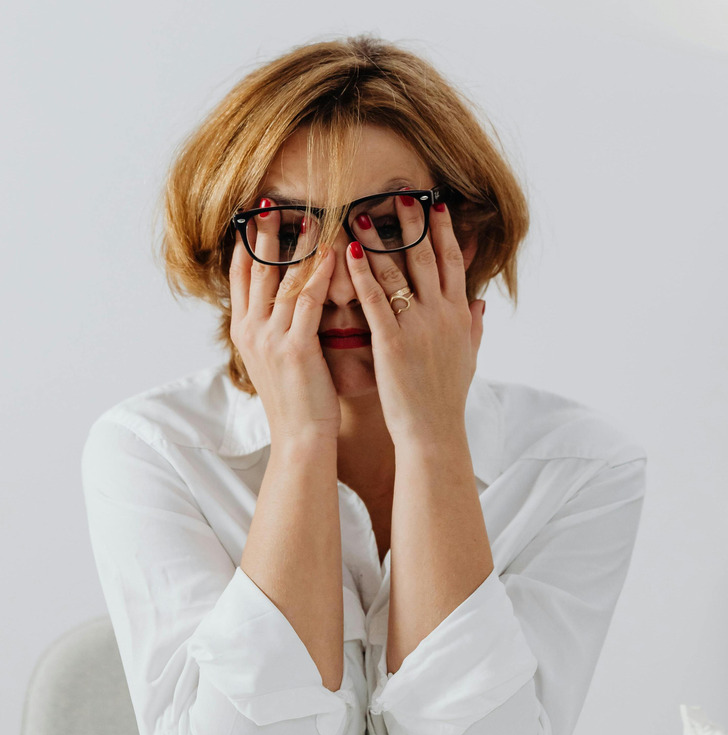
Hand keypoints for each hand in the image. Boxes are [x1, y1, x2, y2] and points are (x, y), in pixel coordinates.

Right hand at [229, 218, 340, 444]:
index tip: (252, 216)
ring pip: (282, 279)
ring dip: (297, 244)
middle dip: (263, 233)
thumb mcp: (274, 361)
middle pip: (255, 269)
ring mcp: (269, 339)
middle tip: (271, 202)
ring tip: (310, 215)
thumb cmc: (296, 401)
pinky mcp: (295, 349)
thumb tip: (285, 300)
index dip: (245, 243)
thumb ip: (275, 327)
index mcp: (243, 332)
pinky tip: (333, 252)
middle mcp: (250, 331)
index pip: (240, 276)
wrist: (300, 439)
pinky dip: (320, 273)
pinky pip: (308, 301)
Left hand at [346, 198, 484, 445]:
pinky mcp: (392, 342)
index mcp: (458, 315)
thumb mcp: (469, 357)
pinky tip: (348, 251)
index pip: (453, 263)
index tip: (436, 205)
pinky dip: (362, 273)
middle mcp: (441, 315)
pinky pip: (374, 300)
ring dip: (378, 239)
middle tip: (401, 193)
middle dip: (414, 223)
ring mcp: (417, 327)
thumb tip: (481, 300)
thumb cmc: (447, 398)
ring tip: (361, 213)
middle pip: (428, 258)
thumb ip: (474, 325)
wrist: (434, 432)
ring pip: (398, 272)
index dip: (445, 231)